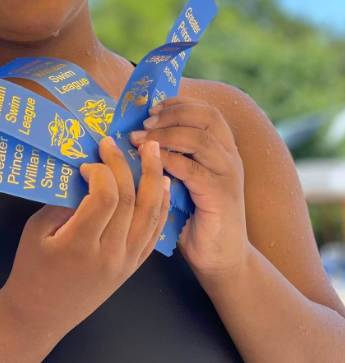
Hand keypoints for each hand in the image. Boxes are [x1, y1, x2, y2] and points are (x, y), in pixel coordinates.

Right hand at [0, 136, 170, 337]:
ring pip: (150, 215)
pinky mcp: (133, 268)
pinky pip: (154, 234)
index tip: (86, 164)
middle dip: (126, 165)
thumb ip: (61, 203)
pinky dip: (161, 207)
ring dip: (154, 180)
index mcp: (80, 245)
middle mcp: (110, 254)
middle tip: (117, 142)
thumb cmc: (31, 271)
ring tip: (154, 152)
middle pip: (129, 201)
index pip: (105, 198)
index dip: (101, 172)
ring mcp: (126, 263)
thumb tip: (84, 174)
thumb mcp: (36, 231)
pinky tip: (163, 186)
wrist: (39, 316)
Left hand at [129, 96, 250, 281]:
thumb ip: (168, 158)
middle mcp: (229, 156)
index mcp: (221, 148)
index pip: (205, 110)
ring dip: (165, 133)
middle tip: (143, 121)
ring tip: (138, 139)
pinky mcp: (220, 195)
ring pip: (199, 138)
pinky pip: (192, 168)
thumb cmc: (195, 219)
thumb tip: (133, 138)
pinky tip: (149, 161)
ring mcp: (227, 174)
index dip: (178, 103)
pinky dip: (168, 160)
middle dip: (171, 113)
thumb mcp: (181, 180)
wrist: (220, 259)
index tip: (150, 107)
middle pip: (206, 116)